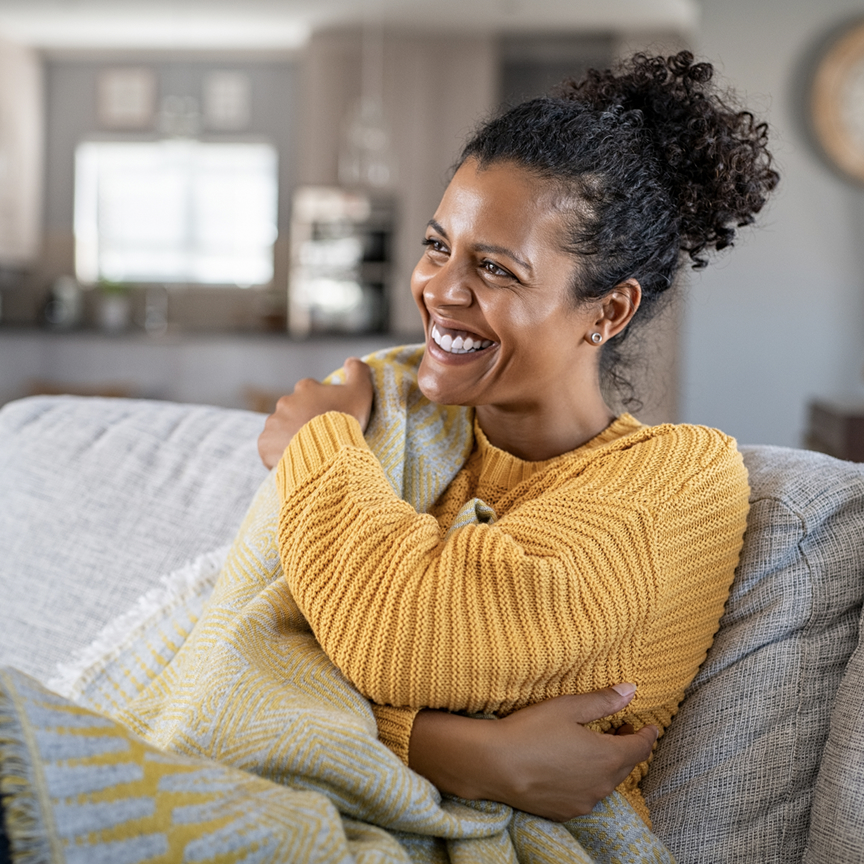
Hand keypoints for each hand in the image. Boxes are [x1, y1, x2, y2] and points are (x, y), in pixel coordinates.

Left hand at [257, 357, 373, 468]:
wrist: (327, 452)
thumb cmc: (345, 421)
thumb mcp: (360, 393)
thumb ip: (358, 372)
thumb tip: (351, 360)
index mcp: (306, 388)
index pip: (310, 392)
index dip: (321, 405)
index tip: (329, 418)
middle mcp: (286, 402)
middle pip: (294, 410)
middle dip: (303, 420)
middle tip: (319, 436)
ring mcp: (273, 422)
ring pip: (281, 428)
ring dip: (290, 436)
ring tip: (307, 451)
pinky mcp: (265, 443)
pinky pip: (270, 447)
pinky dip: (277, 453)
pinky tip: (292, 459)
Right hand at [408, 685, 657, 821]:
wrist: (494, 765)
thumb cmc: (531, 730)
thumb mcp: (568, 707)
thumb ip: (603, 701)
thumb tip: (631, 690)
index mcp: (607, 756)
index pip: (641, 747)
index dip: (647, 735)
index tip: (649, 726)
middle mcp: (602, 784)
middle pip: (626, 766)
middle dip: (627, 746)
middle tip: (619, 728)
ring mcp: (584, 801)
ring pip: (607, 782)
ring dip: (608, 764)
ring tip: (595, 746)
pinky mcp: (565, 811)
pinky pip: (587, 794)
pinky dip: (588, 779)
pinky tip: (573, 767)